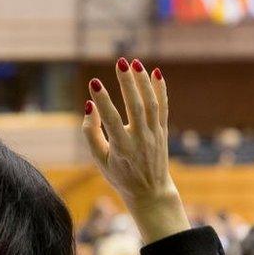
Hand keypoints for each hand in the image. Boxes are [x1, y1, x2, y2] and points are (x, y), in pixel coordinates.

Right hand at [83, 58, 190, 243]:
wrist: (150, 192)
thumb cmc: (120, 175)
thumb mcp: (100, 160)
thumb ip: (91, 134)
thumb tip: (89, 106)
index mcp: (121, 148)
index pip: (111, 120)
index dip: (102, 101)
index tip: (93, 82)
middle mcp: (140, 140)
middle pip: (136, 107)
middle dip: (128, 83)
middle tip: (120, 62)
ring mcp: (154, 135)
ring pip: (151, 104)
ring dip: (143, 82)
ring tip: (134, 62)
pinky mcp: (163, 132)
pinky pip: (163, 108)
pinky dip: (161, 90)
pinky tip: (155, 73)